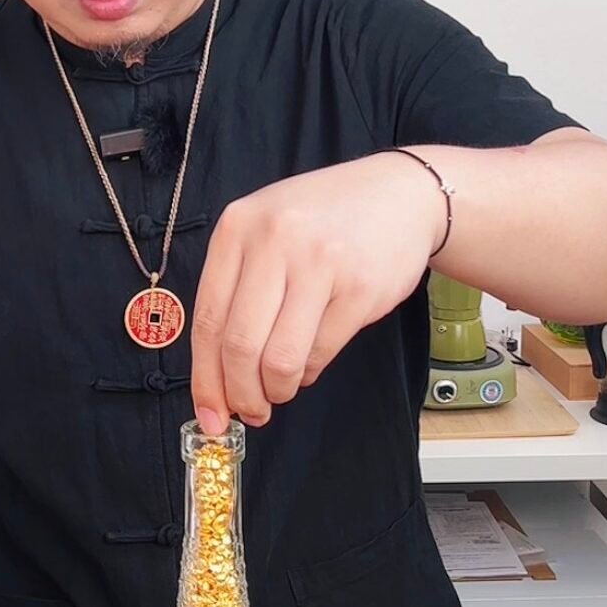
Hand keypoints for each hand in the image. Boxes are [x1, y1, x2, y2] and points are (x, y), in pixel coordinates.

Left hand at [191, 152, 443, 431]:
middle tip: (250, 412)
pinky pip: (321, 353)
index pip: (207, 319)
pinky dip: (309, 372)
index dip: (205, 377)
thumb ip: (237, 288)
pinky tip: (309, 363)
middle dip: (241, 394)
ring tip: (281, 389)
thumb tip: (218, 374)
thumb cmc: (325, 220)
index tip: (209, 413)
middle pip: (240, 346)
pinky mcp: (360, 288)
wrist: (400, 193)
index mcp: (238, 227)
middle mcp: (274, 241)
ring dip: (277, 389)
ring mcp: (319, 263)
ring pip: (280, 358)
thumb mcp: (266, 230)